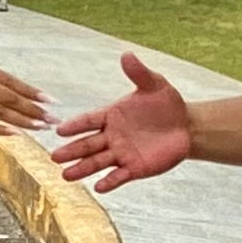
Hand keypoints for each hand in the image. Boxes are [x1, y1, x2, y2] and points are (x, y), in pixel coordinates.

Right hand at [0, 40, 46, 133]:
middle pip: (11, 96)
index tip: (46, 98)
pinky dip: (0, 128)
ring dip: (24, 119)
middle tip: (52, 117)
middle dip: (34, 108)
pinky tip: (14, 134)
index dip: (30, 90)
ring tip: (40, 127)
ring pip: (2, 110)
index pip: (9, 80)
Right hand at [53, 51, 194, 190]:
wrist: (187, 126)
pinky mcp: (135, 168)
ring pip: (98, 162)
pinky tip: (99, 187)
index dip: (75, 125)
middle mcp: (112, 136)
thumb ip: (139, 73)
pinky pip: (120, 176)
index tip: (59, 130)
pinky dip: (109, 182)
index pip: (89, 120)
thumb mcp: (155, 85)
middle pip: (87, 144)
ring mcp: (122, 153)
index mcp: (111, 115)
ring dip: (82, 169)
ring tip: (66, 176)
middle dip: (71, 151)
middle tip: (54, 157)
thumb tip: (126, 55)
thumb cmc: (167, 103)